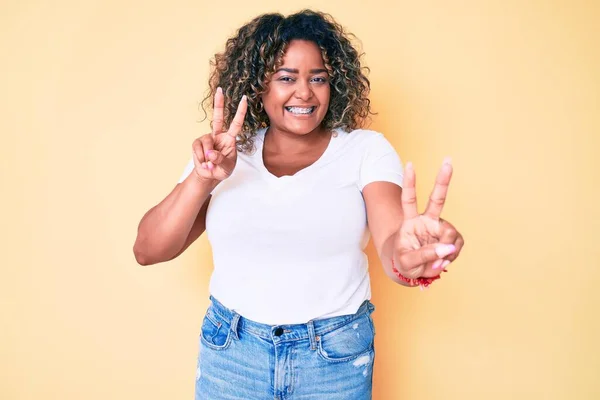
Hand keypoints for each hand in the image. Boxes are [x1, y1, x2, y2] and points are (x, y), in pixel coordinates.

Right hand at [192, 87, 247, 181]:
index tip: (244, 99)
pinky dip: (201, 159)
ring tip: (210, 165)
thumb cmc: (221, 169)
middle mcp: (218, 135)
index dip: (240, 112)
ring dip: (208, 157)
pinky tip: (203, 163)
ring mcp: (207, 138)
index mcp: (230, 139)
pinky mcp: (198, 143)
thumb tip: (211, 153)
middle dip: (218, 103)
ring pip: (207, 142)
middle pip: (218, 117)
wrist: (209, 175)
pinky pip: (198, 148)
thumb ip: (221, 161)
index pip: (236, 124)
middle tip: (220, 89)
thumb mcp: (226, 168)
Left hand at [393, 158, 464, 279]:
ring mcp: (440, 229)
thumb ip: (425, 255)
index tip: (410, 164)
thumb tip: (447, 248)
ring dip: (446, 250)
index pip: (409, 199)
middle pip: (437, 198)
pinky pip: (456, 245)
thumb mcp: (407, 263)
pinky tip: (444, 261)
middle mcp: (426, 221)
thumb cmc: (404, 263)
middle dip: (443, 180)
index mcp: (410, 222)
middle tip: (448, 161)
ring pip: (450, 233)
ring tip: (437, 263)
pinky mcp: (451, 239)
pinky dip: (451, 256)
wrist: (413, 272)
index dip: (410, 182)